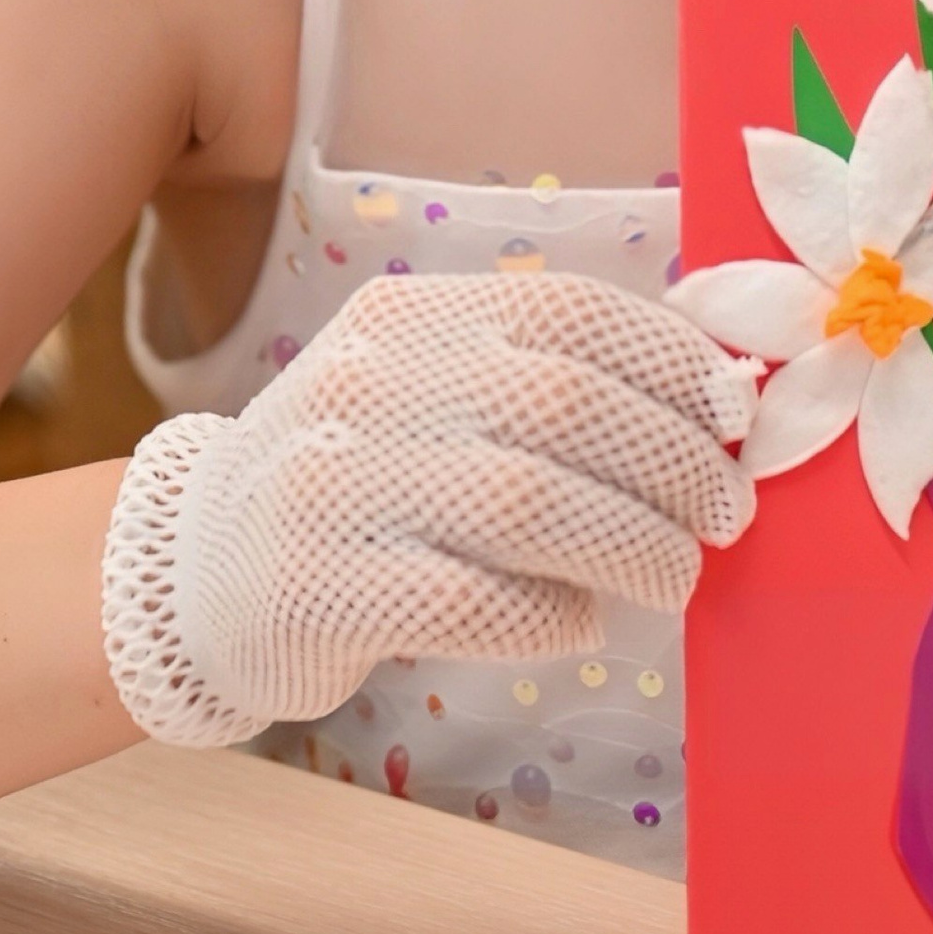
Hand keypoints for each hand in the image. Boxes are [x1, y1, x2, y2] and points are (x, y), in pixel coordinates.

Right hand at [103, 267, 756, 745]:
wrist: (199, 571)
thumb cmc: (361, 482)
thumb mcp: (430, 395)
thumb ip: (540, 386)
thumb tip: (713, 405)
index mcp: (411, 317)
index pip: (568, 310)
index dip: (670, 361)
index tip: (733, 417)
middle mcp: (370, 382)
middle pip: (562, 404)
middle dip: (671, 463)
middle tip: (725, 517)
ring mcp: (337, 483)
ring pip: (525, 500)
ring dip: (631, 544)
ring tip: (675, 578)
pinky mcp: (318, 588)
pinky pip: (467, 598)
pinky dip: (548, 615)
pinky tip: (577, 623)